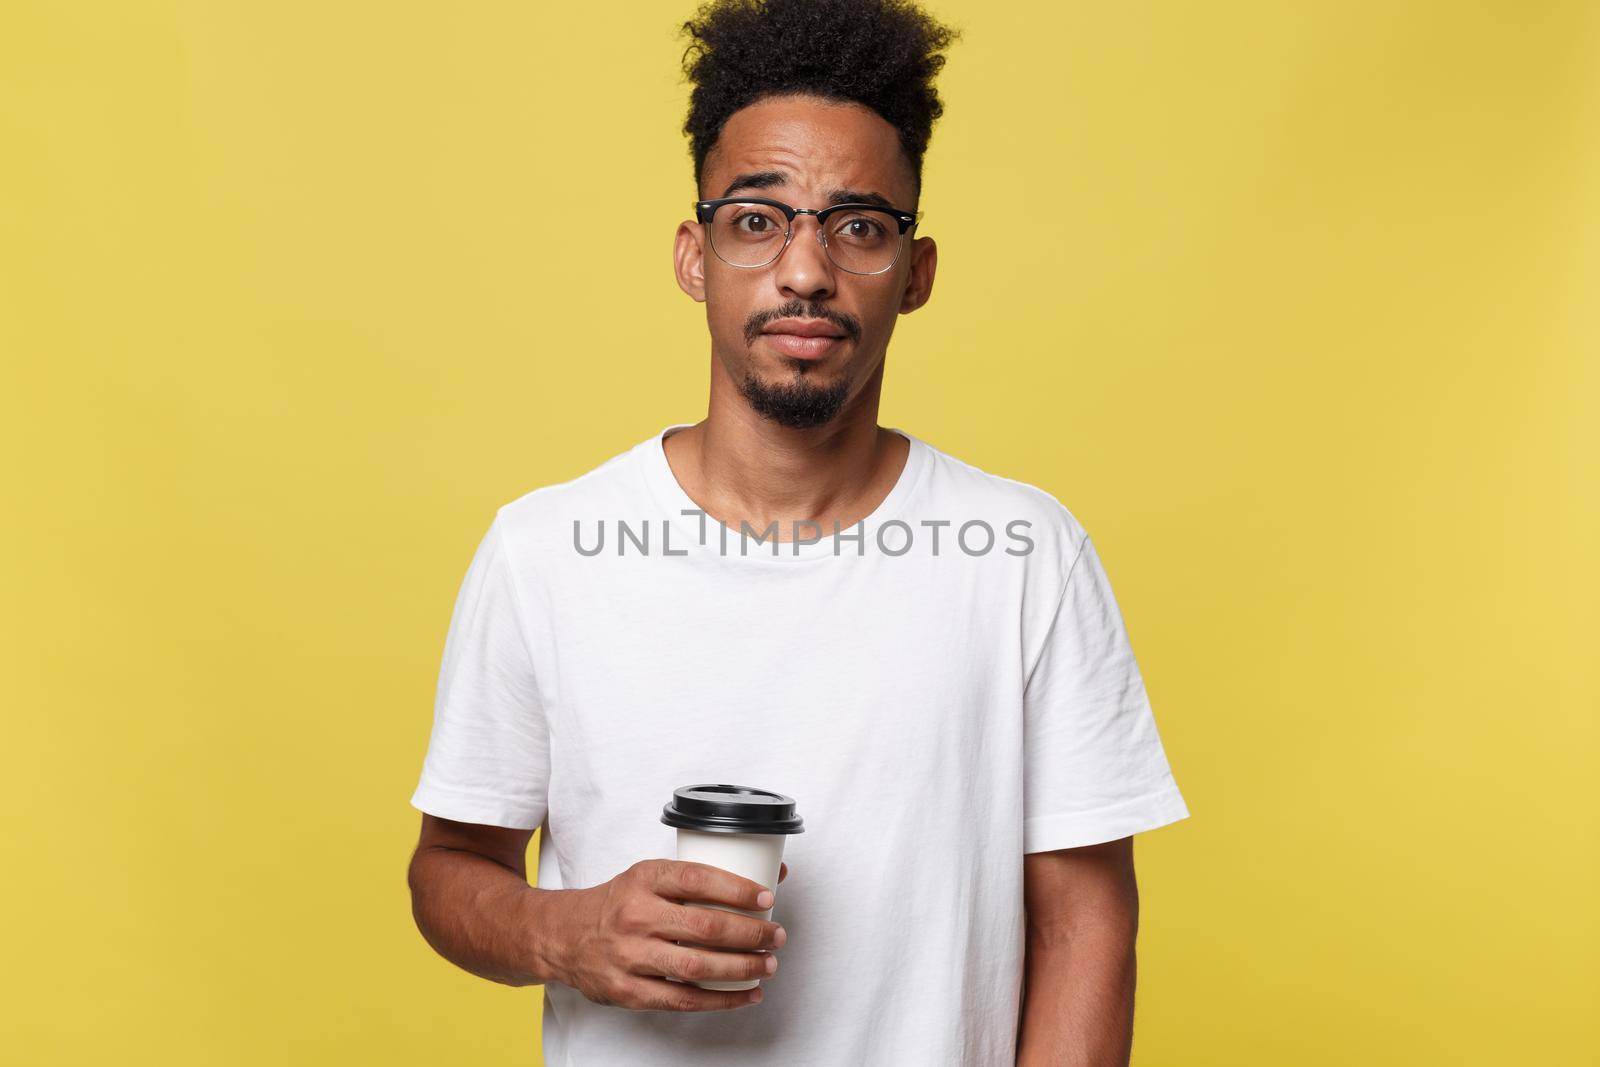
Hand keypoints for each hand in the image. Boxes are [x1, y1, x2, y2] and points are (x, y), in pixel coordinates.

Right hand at [543, 859, 789, 1012]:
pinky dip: (722, 1000)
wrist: (564, 936)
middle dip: (750, 933)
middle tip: (776, 935)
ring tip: (768, 964)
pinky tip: (747, 993)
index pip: (696, 879)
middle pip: (705, 927)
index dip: (736, 889)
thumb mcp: (650, 877)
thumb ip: (700, 878)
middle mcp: (635, 916)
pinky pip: (684, 1000)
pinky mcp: (629, 991)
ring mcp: (630, 956)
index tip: (766, 897)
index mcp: (643, 879)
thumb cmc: (618, 904)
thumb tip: (770, 873)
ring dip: (742, 968)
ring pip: (697, 967)